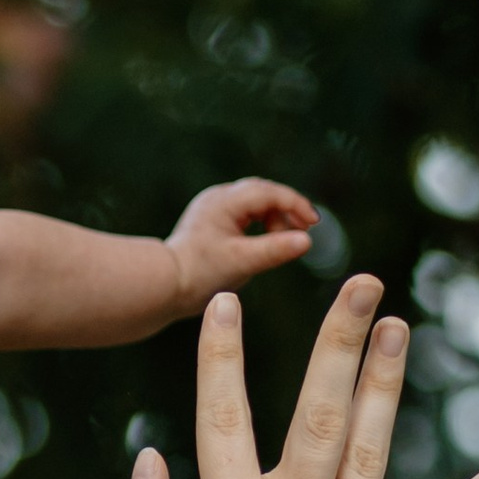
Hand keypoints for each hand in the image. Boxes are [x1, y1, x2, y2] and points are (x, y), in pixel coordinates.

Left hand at [165, 178, 318, 314]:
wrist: (165, 285)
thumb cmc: (199, 274)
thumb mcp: (242, 262)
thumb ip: (275, 250)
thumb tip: (307, 241)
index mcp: (224, 201)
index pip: (269, 193)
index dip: (295, 205)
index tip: (314, 223)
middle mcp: (218, 198)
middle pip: (263, 193)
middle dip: (287, 209)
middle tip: (306, 229)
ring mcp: (214, 207)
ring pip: (255, 202)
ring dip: (275, 217)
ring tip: (285, 241)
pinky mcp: (214, 220)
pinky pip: (245, 214)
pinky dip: (262, 224)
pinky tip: (268, 242)